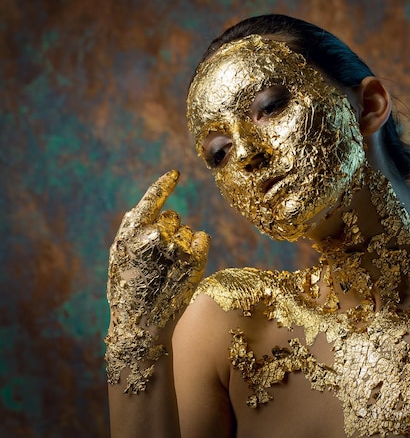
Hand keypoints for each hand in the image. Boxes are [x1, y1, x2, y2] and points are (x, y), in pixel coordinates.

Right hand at [105, 170, 209, 392]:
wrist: (143, 325)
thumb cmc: (128, 292)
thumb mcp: (119, 259)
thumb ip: (130, 232)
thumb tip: (140, 208)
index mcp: (131, 232)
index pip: (150, 200)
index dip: (163, 186)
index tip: (175, 173)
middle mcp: (154, 235)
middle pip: (173, 218)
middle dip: (170, 231)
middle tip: (162, 258)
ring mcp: (177, 246)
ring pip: (188, 231)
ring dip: (183, 244)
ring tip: (171, 270)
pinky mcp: (196, 258)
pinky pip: (202, 238)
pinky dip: (198, 247)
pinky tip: (188, 266)